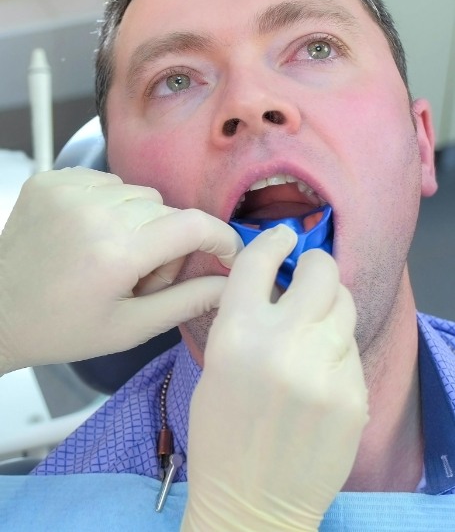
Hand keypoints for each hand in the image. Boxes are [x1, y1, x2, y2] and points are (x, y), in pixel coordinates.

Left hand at [0, 167, 241, 373]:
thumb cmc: (63, 328)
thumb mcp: (129, 328)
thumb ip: (186, 302)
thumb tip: (230, 283)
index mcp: (116, 253)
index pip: (193, 225)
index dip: (220, 238)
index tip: (226, 254)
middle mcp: (94, 211)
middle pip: (166, 211)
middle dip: (168, 243)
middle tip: (142, 276)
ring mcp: (68, 189)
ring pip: (140, 194)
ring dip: (141, 222)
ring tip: (114, 254)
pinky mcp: (51, 180)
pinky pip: (108, 182)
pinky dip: (112, 205)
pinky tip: (92, 233)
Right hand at [182, 226, 367, 531]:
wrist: (251, 503)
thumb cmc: (220, 435)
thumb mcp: (216, 366)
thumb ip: (245, 318)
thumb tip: (276, 281)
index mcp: (237, 334)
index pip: (260, 260)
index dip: (274, 239)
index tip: (283, 236)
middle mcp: (285, 343)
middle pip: (321, 271)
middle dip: (316, 265)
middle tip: (309, 274)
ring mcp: (326, 370)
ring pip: (345, 306)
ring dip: (330, 305)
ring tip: (315, 324)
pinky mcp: (354, 395)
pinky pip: (352, 349)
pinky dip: (337, 348)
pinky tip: (321, 371)